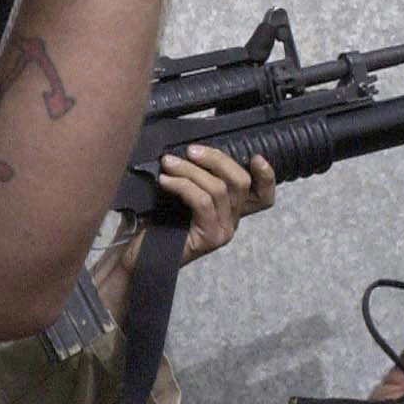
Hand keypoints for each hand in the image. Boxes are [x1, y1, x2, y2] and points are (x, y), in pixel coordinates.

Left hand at [156, 143, 276, 262]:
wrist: (136, 254)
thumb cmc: (155, 222)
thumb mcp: (180, 194)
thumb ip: (197, 177)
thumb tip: (195, 149)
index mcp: (230, 210)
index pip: (263, 196)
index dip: (267, 177)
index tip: (256, 157)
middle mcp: (231, 222)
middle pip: (241, 182)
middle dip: (216, 159)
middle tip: (190, 151)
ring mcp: (223, 232)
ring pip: (219, 189)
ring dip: (190, 170)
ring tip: (168, 163)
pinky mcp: (209, 238)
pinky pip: (202, 202)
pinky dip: (182, 186)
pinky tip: (165, 181)